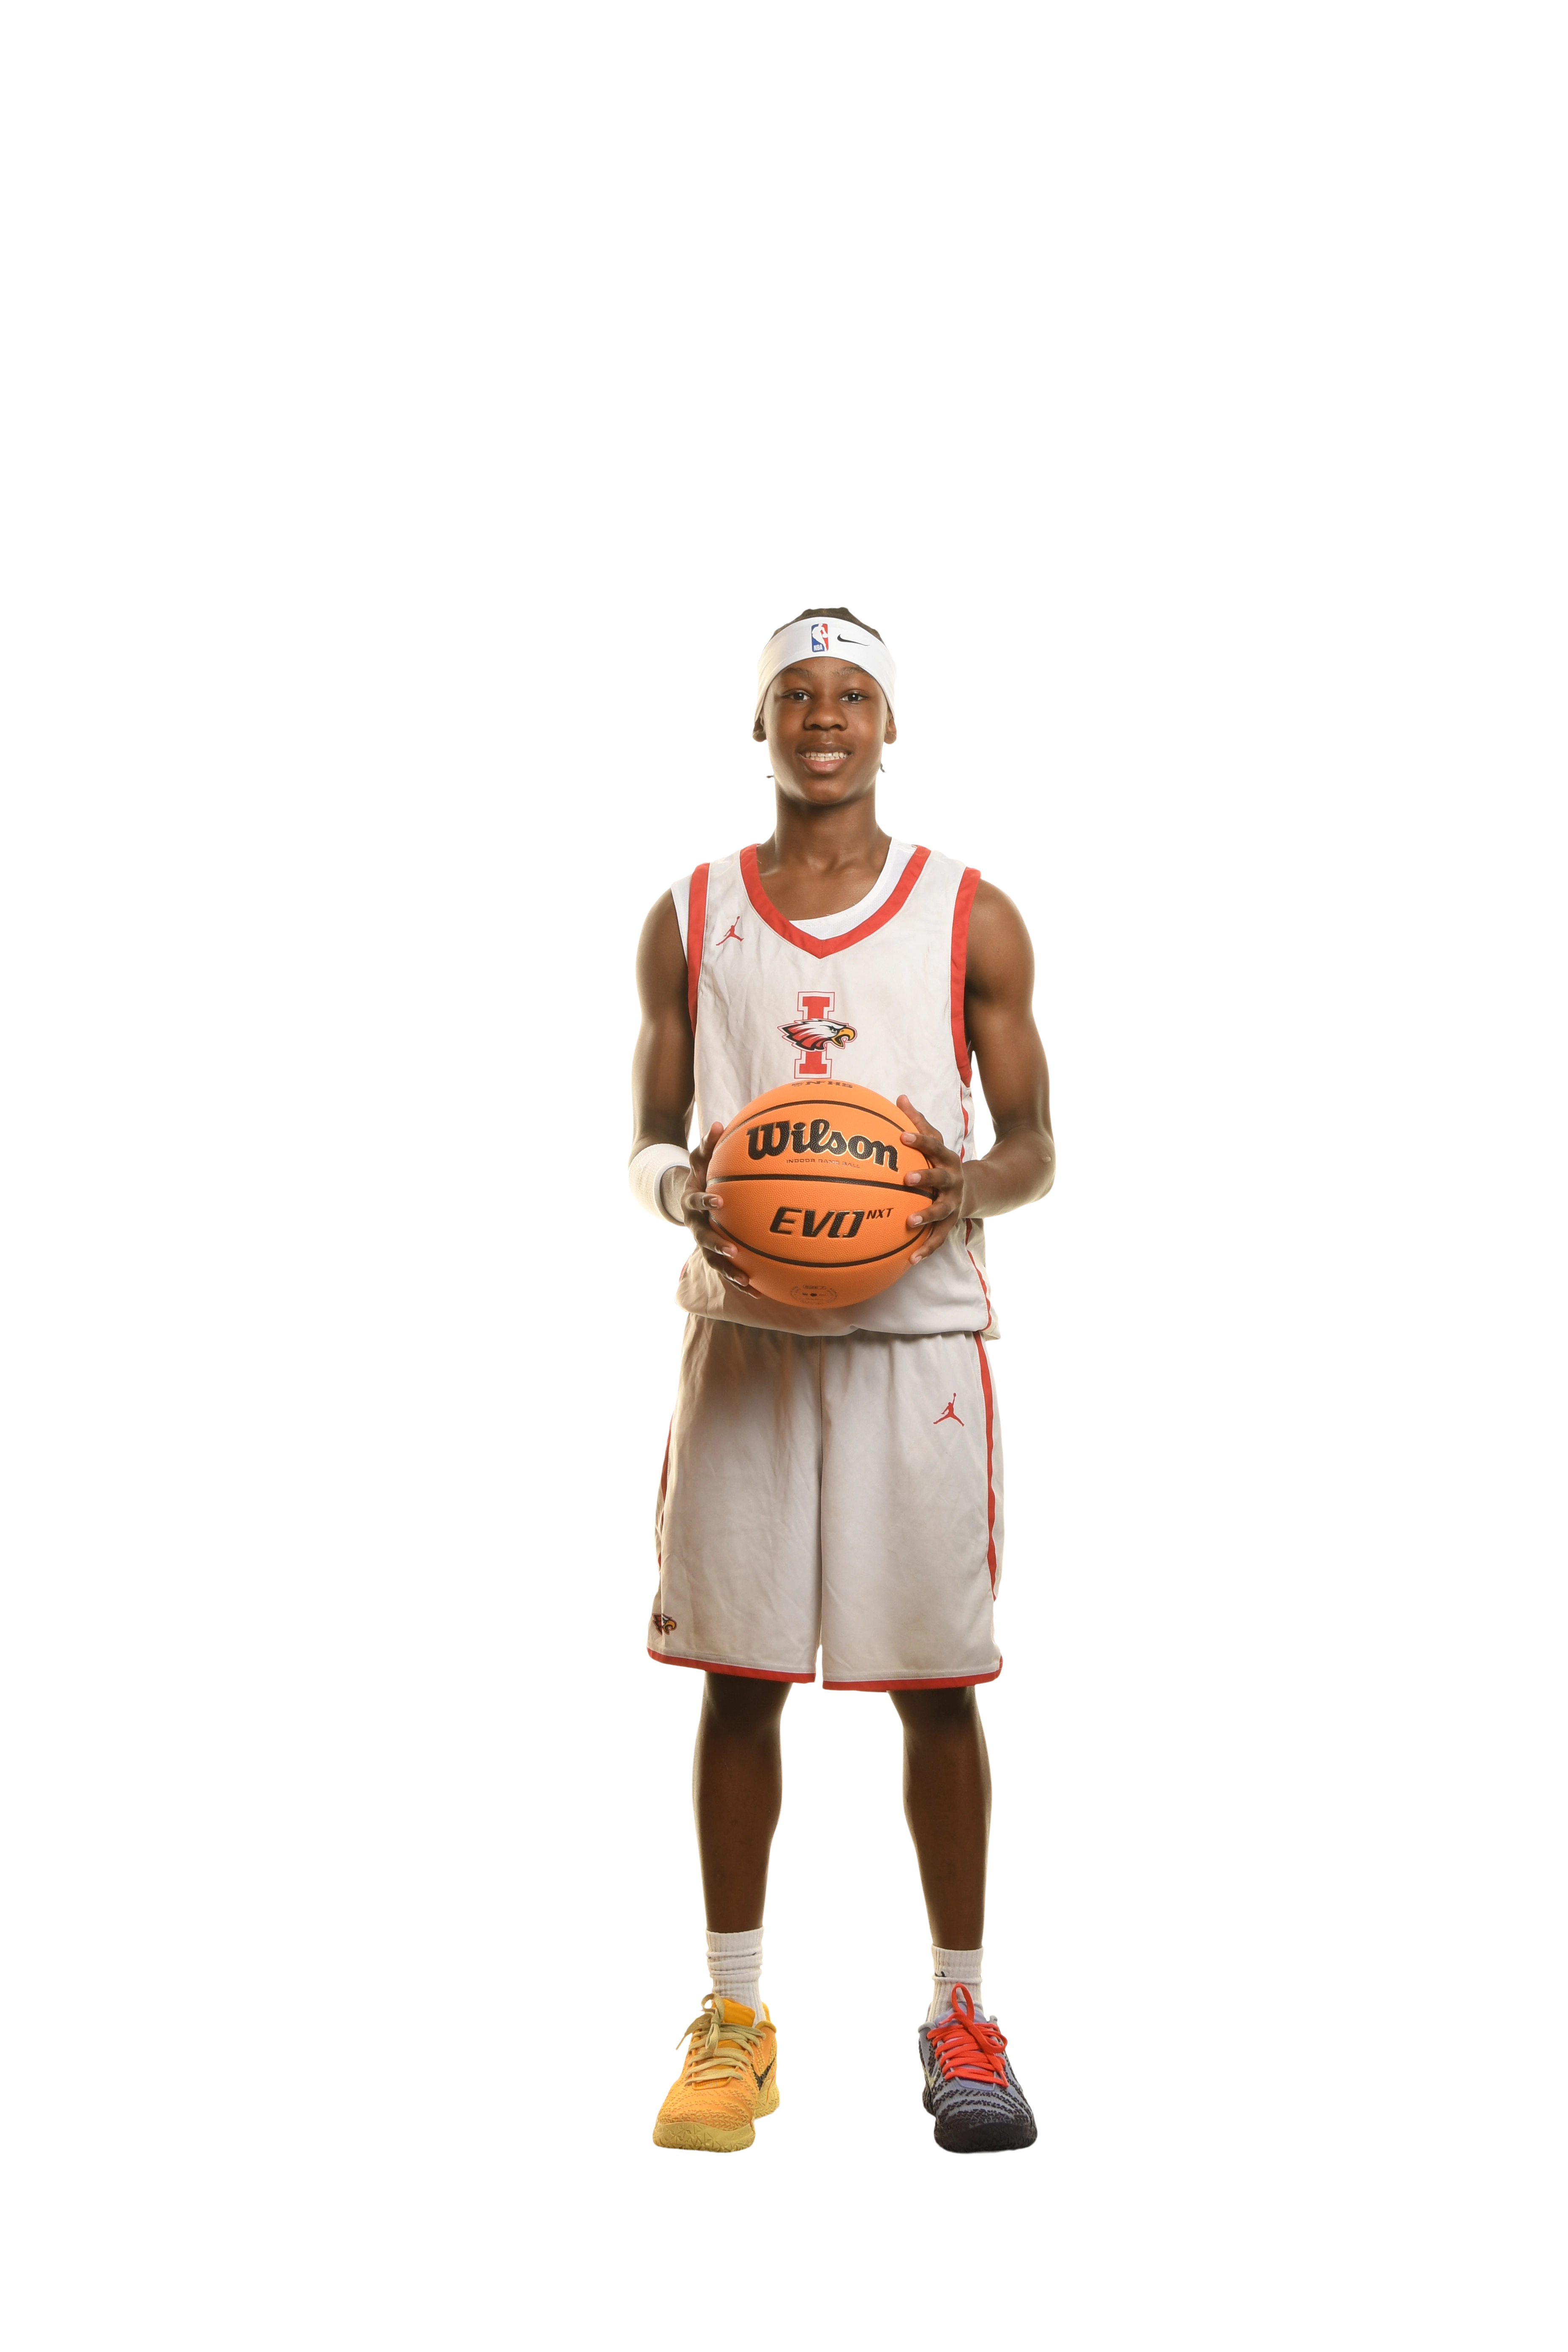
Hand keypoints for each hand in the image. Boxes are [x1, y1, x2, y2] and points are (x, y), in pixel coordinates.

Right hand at [679, 1120, 754, 1293]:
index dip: (704, 1202)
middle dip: (717, 1246)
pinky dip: (741, 1281)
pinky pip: (727, 1270)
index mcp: (690, 1203)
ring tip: (747, 1282)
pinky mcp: (715, 1255)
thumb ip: (707, 1144)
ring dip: (729, 1272)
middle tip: (733, 1250)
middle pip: (702, 1239)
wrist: (689, 1200)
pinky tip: (761, 1292)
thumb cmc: (701, 1176)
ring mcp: (703, 1243)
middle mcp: (694, 1226)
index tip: (718, 1201)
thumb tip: (718, 1123)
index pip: (694, 1202)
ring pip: (713, 1261)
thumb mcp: (701, 1159)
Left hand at [896, 1095, 970, 1262]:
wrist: (975, 1190)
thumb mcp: (935, 1142)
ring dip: (926, 1216)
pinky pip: (938, 1239)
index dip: (919, 1140)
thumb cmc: (943, 1162)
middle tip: (906, 1178)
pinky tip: (910, 1260)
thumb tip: (898, 1097)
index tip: (901, 1136)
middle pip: (940, 1178)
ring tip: (909, 1221)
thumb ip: (918, 1122)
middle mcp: (952, 1181)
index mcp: (946, 1159)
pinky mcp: (950, 1224)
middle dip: (925, 1177)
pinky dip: (925, 1249)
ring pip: (940, 1211)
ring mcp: (953, 1204)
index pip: (933, 1146)